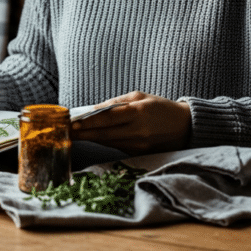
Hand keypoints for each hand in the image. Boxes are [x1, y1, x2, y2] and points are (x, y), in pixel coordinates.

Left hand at [70, 91, 191, 153]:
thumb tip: (94, 109)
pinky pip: (116, 147)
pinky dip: (103, 141)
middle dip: (82, 133)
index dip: (88, 121)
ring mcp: (139, 145)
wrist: (185, 127)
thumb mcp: (140, 97)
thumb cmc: (161, 108)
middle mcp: (138, 132)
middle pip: (104, 133)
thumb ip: (116, 103)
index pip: (107, 118)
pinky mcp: (139, 154)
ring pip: (107, 142)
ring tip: (73, 134)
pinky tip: (91, 137)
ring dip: (89, 138)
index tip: (71, 123)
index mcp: (138, 113)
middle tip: (65, 132)